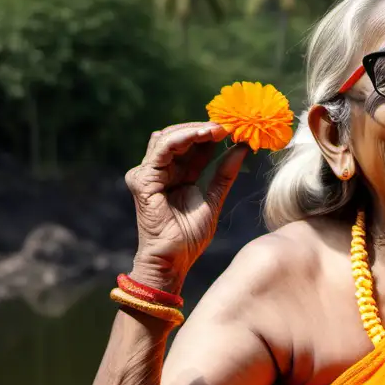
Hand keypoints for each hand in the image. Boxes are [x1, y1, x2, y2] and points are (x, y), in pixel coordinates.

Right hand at [124, 122, 247, 289]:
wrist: (173, 260)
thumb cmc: (190, 238)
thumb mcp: (214, 200)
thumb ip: (224, 174)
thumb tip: (241, 149)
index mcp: (176, 175)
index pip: (191, 146)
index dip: (210, 135)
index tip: (234, 128)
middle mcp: (160, 171)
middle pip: (177, 137)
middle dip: (202, 128)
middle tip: (228, 124)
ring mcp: (148, 174)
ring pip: (168, 138)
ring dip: (193, 129)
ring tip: (218, 128)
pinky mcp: (143, 179)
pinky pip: (162, 150)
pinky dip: (182, 138)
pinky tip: (202, 135)